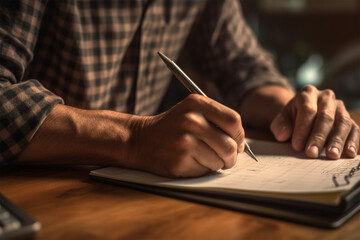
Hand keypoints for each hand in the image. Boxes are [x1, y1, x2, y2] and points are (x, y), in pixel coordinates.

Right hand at [129, 94, 244, 177]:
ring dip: (216, 163)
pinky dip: (203, 169)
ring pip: (220, 161)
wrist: (141, 140)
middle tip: (226, 158)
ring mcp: (185, 141)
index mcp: (197, 104)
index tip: (236, 143)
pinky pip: (206, 170)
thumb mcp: (191, 111)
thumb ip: (216, 120)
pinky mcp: (180, 160)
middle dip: (231, 156)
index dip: (239, 136)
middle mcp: (191, 120)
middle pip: (230, 145)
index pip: (233, 121)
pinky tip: (190, 161)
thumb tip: (241, 144)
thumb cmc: (173, 127)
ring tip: (202, 157)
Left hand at [270, 85, 358, 158]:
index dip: (302, 129)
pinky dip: (353, 142)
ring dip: (337, 141)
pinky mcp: (349, 119)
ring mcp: (340, 108)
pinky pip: (354, 130)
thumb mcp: (281, 120)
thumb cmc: (291, 119)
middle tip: (312, 153)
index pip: (308, 110)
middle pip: (325, 117)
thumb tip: (284, 134)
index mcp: (307, 93)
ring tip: (331, 155)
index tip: (297, 146)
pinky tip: (348, 154)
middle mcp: (326, 97)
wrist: (301, 117)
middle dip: (318, 137)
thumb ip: (279, 126)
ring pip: (343, 123)